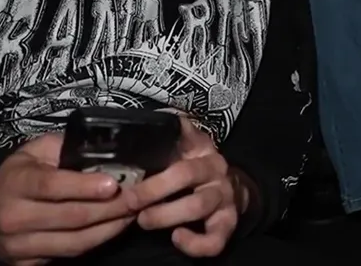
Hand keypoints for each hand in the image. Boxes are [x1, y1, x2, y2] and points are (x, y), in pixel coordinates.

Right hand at [0, 133, 135, 264]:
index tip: (113, 184)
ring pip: (73, 242)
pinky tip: (112, 227)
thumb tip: (110, 150)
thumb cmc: (25, 172)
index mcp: (13, 181)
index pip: (52, 186)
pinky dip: (96, 242)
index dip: (84, 186)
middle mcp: (9, 216)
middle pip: (70, 217)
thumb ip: (68, 149)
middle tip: (137, 198)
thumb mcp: (40, 150)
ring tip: (131, 213)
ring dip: (109, 228)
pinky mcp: (24, 264)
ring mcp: (14, 245)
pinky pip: (69, 256)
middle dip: (110, 208)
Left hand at [127, 116, 241, 257]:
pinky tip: (176, 238)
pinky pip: (215, 239)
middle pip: (186, 174)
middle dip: (153, 189)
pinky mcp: (227, 223)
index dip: (168, 139)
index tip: (139, 148)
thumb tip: (153, 115)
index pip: (185, 135)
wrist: (231, 190)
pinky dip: (194, 244)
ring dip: (166, 215)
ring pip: (198, 206)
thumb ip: (170, 134)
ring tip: (143, 220)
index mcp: (201, 148)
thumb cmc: (194, 169)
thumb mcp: (185, 145)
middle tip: (129, 200)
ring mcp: (223, 197)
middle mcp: (215, 170)